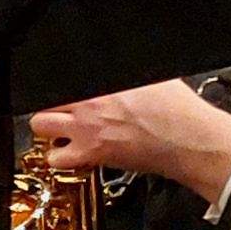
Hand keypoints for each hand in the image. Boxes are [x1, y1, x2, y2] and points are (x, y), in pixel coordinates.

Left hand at [27, 79, 230, 200]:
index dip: (59, 88)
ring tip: (60, 132)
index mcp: (102, 82)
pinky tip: (71, 154)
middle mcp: (89, 103)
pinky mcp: (91, 153)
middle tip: (59, 113)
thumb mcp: (152, 78)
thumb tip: (123, 72)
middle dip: (49, 107)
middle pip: (44, 100)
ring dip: (47, 129)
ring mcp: (86, 128)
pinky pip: (55, 158)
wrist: (191, 139)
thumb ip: (126, 76)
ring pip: (39, 125)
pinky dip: (59, 158)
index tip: (63, 94)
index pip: (62, 78)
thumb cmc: (180, 111)